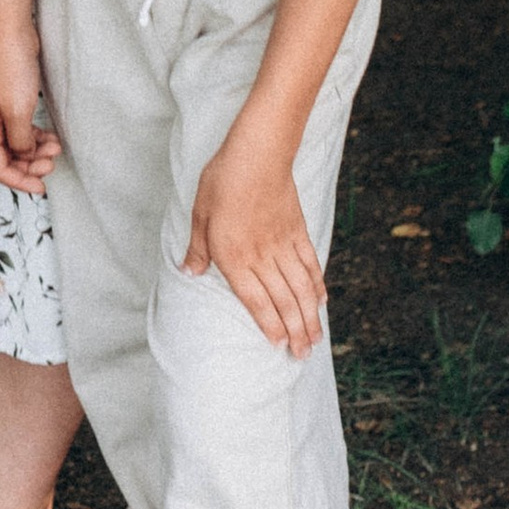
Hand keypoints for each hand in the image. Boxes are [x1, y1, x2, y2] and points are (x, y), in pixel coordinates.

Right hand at [0, 32, 59, 194]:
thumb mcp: (18, 112)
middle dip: (30, 166)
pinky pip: (22, 131)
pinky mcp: (11, 104)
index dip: (19, 181)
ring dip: (35, 152)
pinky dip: (36, 138)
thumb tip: (24, 156)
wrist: (12, 33)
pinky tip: (51, 138)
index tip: (42, 187)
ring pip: (16, 145)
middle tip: (52, 163)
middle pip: (7, 159)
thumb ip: (21, 141)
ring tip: (56, 147)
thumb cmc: (11, 69)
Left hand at [182, 133, 325, 353]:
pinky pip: (310, 263)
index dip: (268, 325)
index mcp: (234, 256)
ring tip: (316, 338)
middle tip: (302, 355)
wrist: (258, 153)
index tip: (278, 346)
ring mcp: (283, 244)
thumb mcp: (199, 213)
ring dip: (309, 316)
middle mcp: (262, 256)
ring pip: (300, 288)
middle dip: (294, 331)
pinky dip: (317, 284)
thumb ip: (197, 248)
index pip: (255, 301)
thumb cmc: (223, 180)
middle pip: (283, 301)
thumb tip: (188, 273)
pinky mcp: (298, 230)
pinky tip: (321, 300)